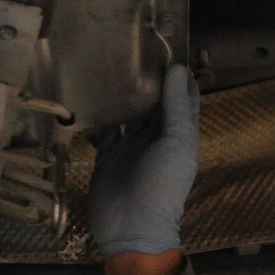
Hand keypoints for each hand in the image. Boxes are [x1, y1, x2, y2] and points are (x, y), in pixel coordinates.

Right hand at [87, 64, 200, 258]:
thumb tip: (178, 69)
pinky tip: (90, 98)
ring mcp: (130, 147)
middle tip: (134, 48)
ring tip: (111, 66)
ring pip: (128, 114)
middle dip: (149, 79)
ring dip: (122, 95)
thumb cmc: (162, 186)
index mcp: (179, 134)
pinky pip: (103, 131)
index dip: (180, 76)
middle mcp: (155, 138)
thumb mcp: (177, 144)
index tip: (170, 46)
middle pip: (154, 103)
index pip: (184, 98)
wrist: (132, 227)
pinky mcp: (107, 156)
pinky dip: (98, 117)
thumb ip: (177, 108)